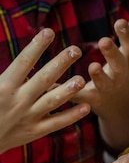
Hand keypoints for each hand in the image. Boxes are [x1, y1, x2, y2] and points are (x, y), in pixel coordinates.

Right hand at [0, 28, 88, 153]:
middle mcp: (18, 100)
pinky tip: (86, 107)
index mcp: (3, 85)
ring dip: (69, 90)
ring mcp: (28, 117)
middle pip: (43, 79)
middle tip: (76, 49)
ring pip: (52, 102)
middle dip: (60, 63)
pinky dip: (72, 116)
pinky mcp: (35, 131)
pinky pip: (57, 123)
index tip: (49, 31)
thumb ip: (3, 72)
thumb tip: (17, 59)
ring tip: (83, 79)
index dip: (36, 46)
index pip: (23, 61)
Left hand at [72, 10, 128, 120]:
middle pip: (120, 66)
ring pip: (104, 84)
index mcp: (127, 63)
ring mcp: (107, 90)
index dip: (127, 35)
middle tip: (104, 40)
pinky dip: (69, 93)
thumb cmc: (122, 75)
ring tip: (93, 66)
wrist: (121, 110)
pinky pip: (80, 96)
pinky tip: (53, 85)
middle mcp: (120, 77)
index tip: (120, 21)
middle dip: (113, 54)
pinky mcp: (92, 101)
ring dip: (99, 77)